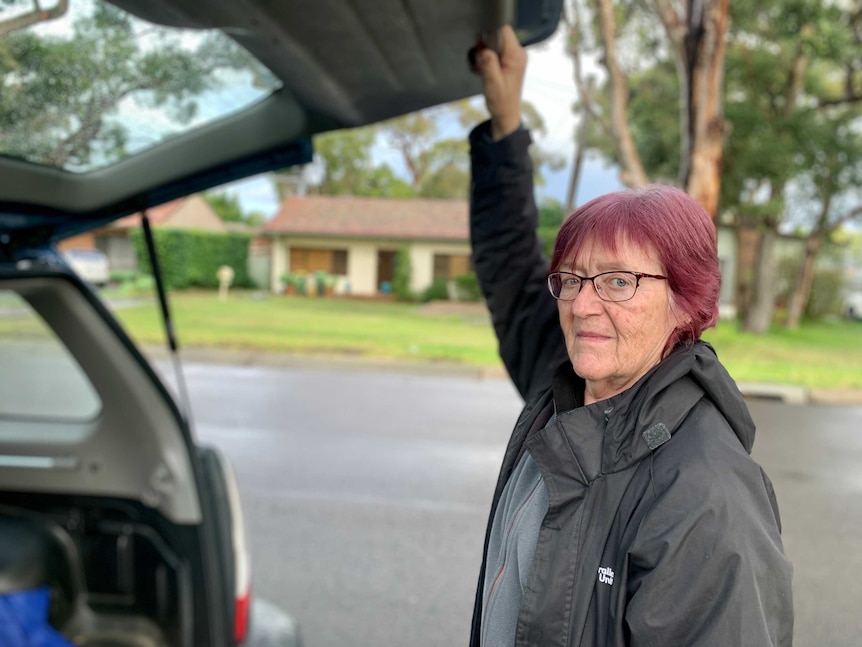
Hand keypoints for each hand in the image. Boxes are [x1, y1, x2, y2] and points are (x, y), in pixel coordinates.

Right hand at [473, 25, 526, 140]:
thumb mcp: (492, 83)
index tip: (483, 51)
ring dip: (486, 54)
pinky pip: (496, 51)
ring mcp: (514, 57)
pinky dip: (488, 59)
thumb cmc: (501, 102)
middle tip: (482, 64)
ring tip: (484, 70)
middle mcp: (518, 53)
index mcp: (516, 56)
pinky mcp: (510, 61)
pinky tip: (486, 71)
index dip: (489, 36)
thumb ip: (488, 64)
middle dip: (485, 46)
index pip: (503, 30)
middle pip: (498, 34)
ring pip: (495, 43)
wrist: (506, 114)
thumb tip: (482, 49)